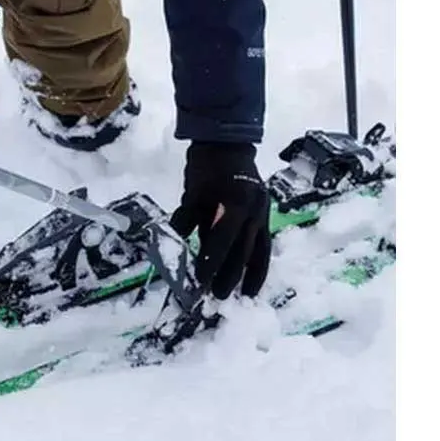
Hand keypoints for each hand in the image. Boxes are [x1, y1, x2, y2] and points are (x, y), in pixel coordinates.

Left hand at [169, 142, 270, 299]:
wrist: (228, 144)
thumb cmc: (206, 167)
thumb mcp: (192, 192)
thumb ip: (187, 219)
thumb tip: (175, 246)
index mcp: (236, 201)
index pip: (222, 238)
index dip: (211, 261)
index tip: (201, 281)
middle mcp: (254, 210)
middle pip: (242, 249)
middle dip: (230, 274)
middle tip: (217, 296)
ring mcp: (262, 213)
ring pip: (258, 250)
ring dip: (250, 274)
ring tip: (245, 296)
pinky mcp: (265, 216)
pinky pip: (263, 244)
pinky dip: (258, 263)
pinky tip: (253, 281)